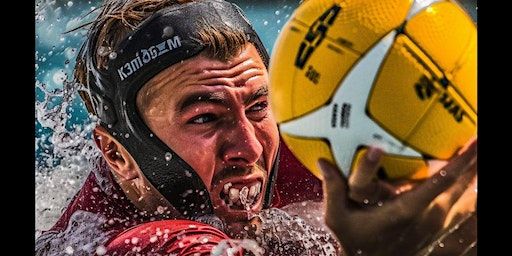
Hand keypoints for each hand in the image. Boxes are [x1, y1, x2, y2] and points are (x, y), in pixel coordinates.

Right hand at [319, 140, 476, 255]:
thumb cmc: (355, 241)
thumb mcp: (338, 217)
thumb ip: (333, 189)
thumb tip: (322, 162)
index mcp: (407, 210)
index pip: (441, 181)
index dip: (460, 160)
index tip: (474, 139)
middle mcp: (429, 217)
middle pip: (462, 185)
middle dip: (474, 162)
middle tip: (480, 138)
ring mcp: (437, 225)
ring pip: (466, 196)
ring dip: (474, 175)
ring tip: (479, 155)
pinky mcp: (439, 229)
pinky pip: (464, 209)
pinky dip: (471, 193)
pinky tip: (473, 183)